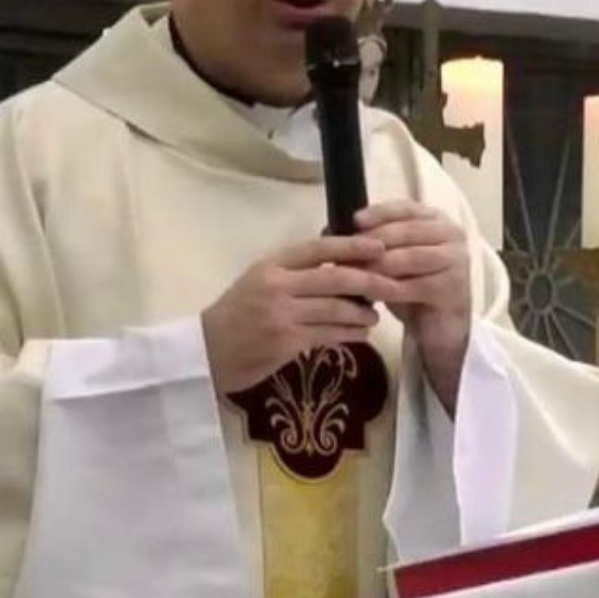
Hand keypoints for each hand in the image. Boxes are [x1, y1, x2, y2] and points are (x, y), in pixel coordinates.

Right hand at [202, 235, 399, 393]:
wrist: (206, 351)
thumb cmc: (236, 314)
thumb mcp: (258, 282)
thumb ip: (293, 273)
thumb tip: (340, 264)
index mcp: (271, 265)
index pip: (318, 248)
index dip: (351, 246)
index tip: (379, 246)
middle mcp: (277, 286)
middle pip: (334, 278)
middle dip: (369, 280)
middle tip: (392, 284)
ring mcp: (282, 315)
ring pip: (335, 308)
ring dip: (362, 312)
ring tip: (375, 315)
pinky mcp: (287, 343)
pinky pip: (328, 335)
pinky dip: (350, 334)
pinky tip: (362, 334)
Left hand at [355, 201, 471, 412]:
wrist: (438, 326)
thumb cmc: (411, 286)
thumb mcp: (389, 259)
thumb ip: (370, 242)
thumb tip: (330, 230)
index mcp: (436, 220)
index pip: (406, 208)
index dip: (379, 213)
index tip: (354, 220)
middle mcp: (451, 234)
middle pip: (407, 231)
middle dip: (373, 241)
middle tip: (346, 252)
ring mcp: (456, 260)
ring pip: (410, 257)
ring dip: (378, 265)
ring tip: (353, 273)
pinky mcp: (453, 288)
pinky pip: (414, 286)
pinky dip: (388, 289)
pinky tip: (369, 294)